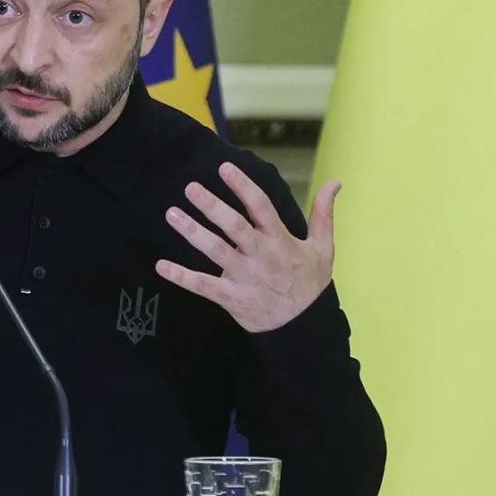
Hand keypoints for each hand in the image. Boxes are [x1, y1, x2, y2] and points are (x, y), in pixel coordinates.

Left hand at [155, 161, 338, 332]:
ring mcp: (245, 278)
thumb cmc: (310, 282)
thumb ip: (323, 213)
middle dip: (212, 206)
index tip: (224, 168)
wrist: (303, 326)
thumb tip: (334, 182)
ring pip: (215, 251)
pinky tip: (161, 266)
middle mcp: (261, 256)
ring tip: (171, 214)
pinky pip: (203, 286)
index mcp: (281, 241)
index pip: (261, 207)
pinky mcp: (231, 298)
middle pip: (234, 227)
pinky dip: (182, 277)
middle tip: (190, 187)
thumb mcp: (323, 247)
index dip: (243, 186)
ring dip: (192, 232)